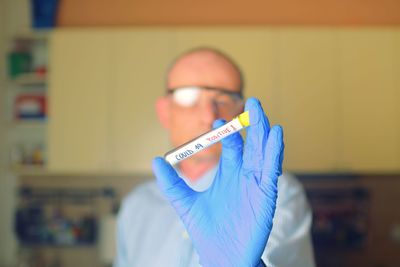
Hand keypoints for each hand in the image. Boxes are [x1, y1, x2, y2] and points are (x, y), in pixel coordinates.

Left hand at [152, 98, 283, 266]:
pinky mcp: (266, 194)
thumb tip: (156, 160)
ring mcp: (256, 183)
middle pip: (252, 144)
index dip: (225, 133)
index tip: (215, 122)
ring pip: (263, 152)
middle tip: (251, 102)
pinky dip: (275, 151)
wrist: (221, 256)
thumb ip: (171, 182)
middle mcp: (245, 176)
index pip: (232, 147)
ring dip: (265, 131)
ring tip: (262, 111)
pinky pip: (272, 169)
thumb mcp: (184, 203)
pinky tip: (276, 133)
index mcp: (229, 175)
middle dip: (253, 123)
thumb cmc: (206, 231)